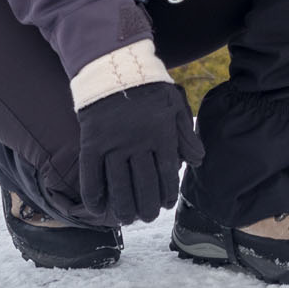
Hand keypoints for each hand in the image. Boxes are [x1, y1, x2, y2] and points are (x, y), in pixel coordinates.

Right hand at [75, 83, 202, 224]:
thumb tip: (197, 162)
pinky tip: (99, 210)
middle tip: (148, 217)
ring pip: (118, 185)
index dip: (167, 192)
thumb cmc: (149, 89)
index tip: (167, 204)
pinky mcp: (91, 143)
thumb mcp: (175, 105)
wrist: (115, 69)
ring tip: (128, 218)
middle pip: (143, 184)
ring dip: (123, 207)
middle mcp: (137, 142)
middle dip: (147, 206)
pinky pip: (90, 176)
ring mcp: (112, 144)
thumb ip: (186, 135)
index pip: (166, 172)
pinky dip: (94, 196)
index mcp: (161, 133)